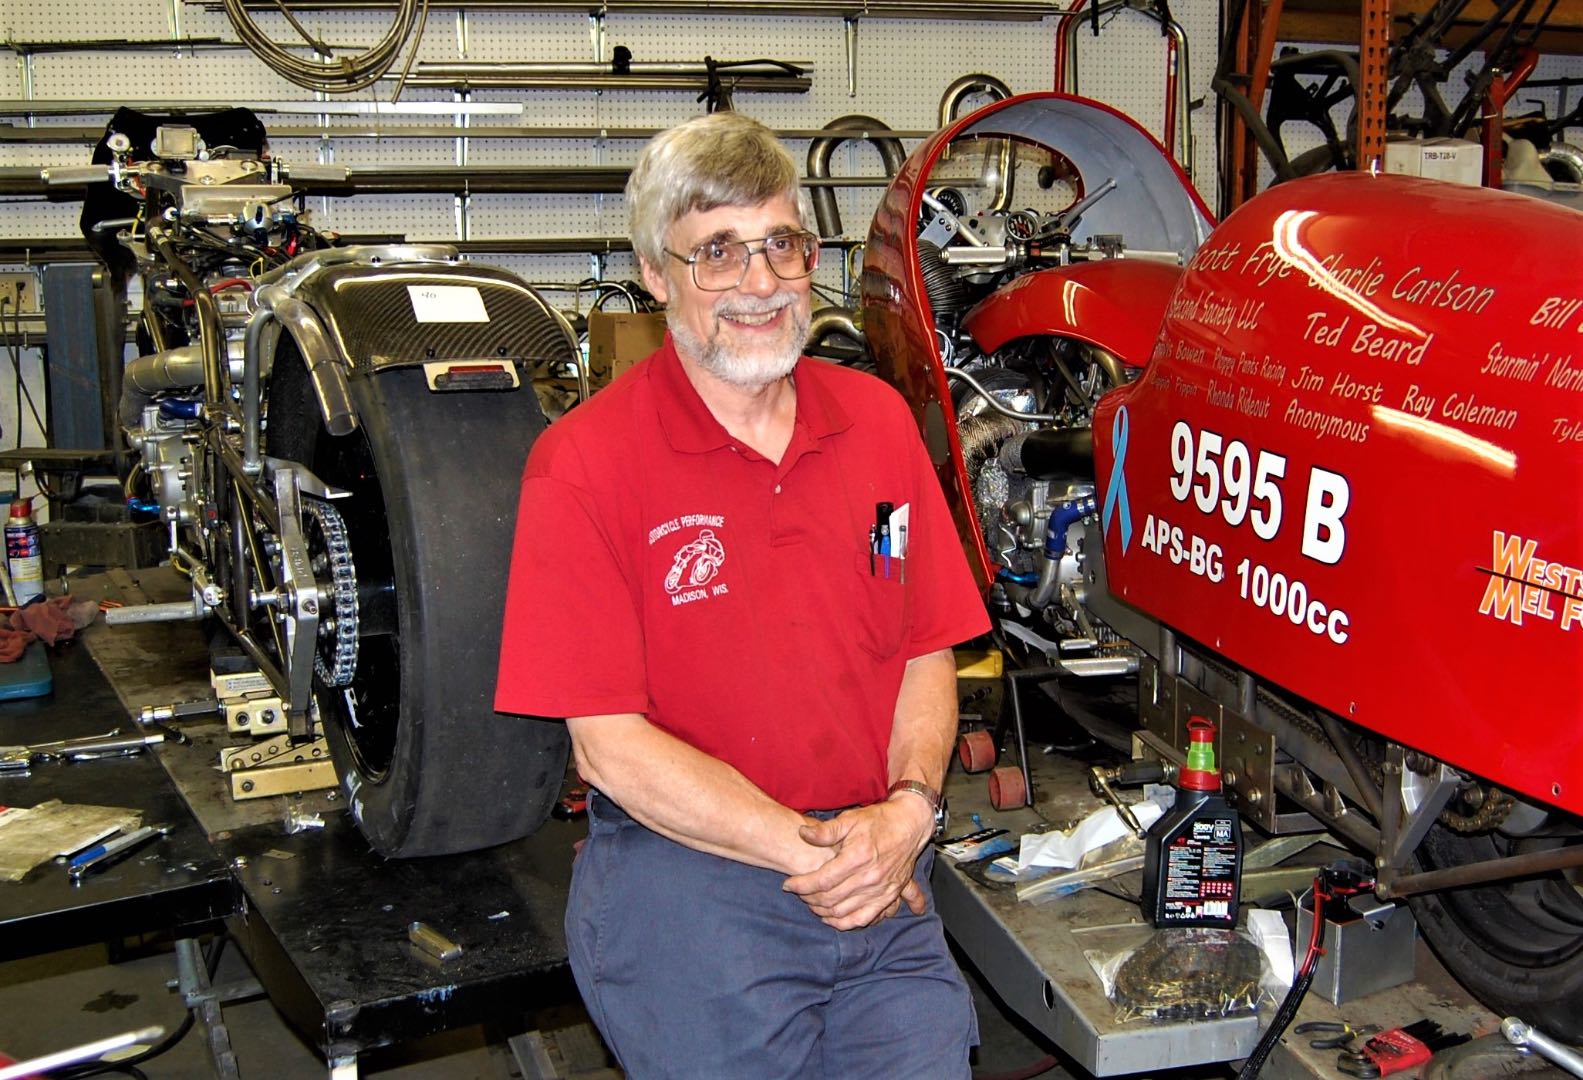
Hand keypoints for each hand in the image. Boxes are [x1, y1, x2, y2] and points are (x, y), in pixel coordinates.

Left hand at [781, 797, 932, 929]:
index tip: (788, 885)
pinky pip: (864, 919)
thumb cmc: (879, 820)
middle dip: (809, 898)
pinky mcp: (889, 897)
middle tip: (798, 893)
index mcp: (858, 857)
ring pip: (844, 912)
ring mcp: (881, 890)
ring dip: (823, 911)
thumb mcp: (850, 819)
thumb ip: (825, 830)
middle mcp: (870, 877)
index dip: (801, 885)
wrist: (910, 825)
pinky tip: (831, 918)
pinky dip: (845, 923)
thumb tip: (802, 834)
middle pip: (830, 899)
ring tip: (811, 903)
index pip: (822, 880)